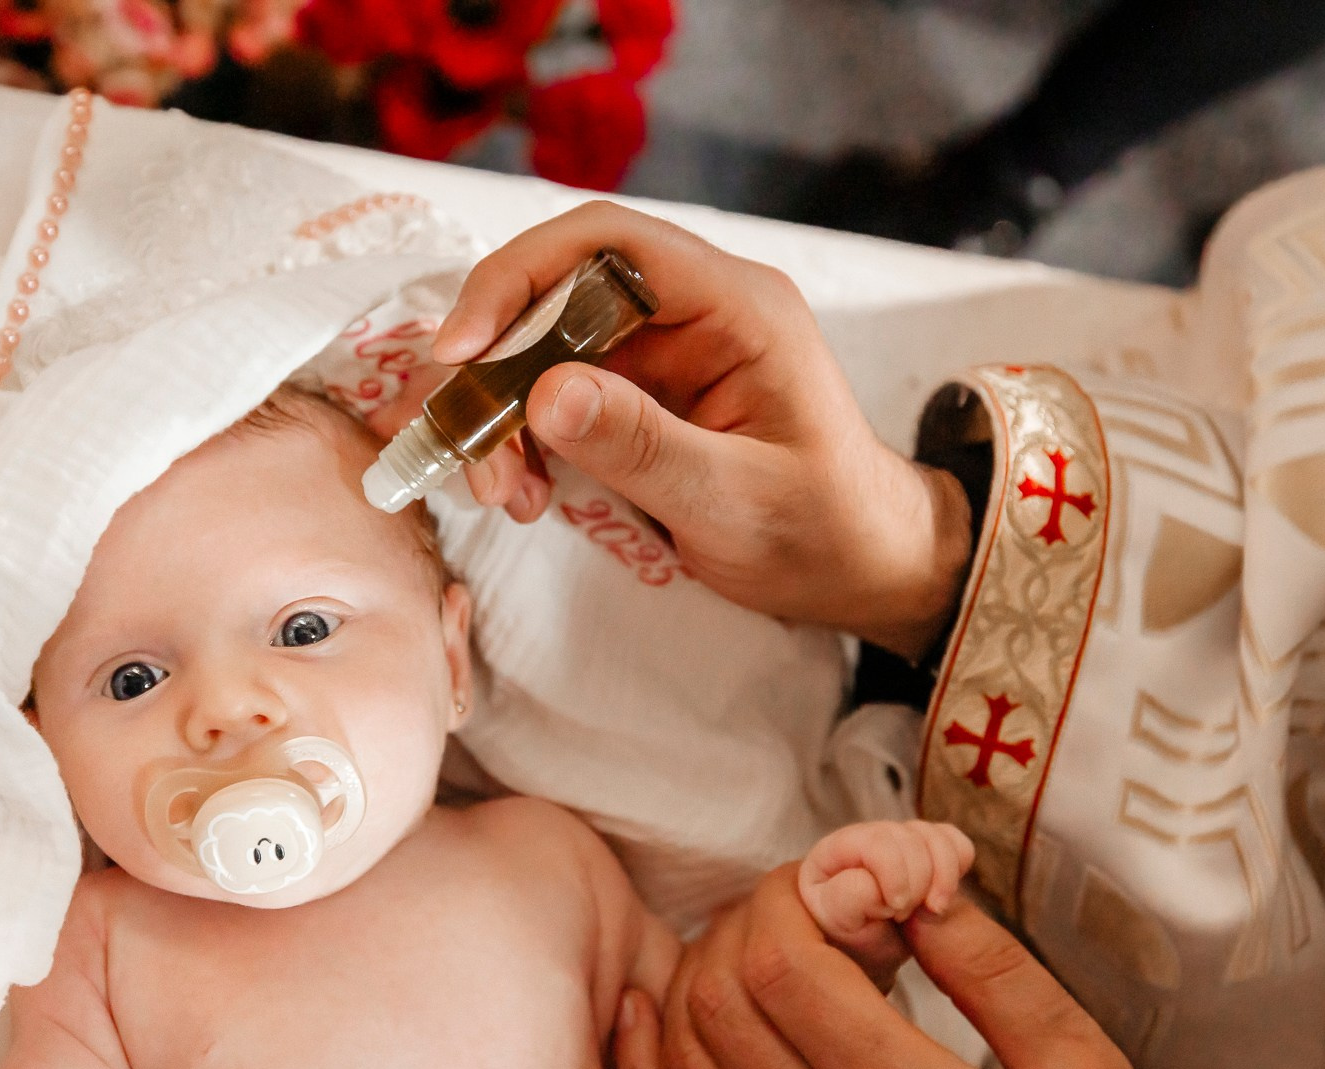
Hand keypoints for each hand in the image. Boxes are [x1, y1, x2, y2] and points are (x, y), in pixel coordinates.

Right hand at [435, 201, 973, 659]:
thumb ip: (641, 445)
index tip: (461, 350)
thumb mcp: (732, 498)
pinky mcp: (643, 394)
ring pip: (545, 350)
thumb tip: (543, 394)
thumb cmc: (822, 531)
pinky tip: (526, 495)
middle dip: (497, 369)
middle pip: (558, 294)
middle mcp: (694, 310)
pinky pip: (557, 395)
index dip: (519, 281)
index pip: (606, 243)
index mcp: (735, 305)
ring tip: (504, 495)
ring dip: (503, 416)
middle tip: (470, 452)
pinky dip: (524, 441)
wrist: (862, 568)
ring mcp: (666, 350)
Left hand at [612, 869, 1172, 1068]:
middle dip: (738, 926)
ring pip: (682, 1058)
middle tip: (783, 909)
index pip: (783, 964)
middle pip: (721, 998)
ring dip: (692, 979)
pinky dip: (640, 1068)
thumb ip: (997, 971)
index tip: (815, 879)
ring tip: (741, 950)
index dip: (780, 898)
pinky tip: (643, 1014)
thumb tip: (919, 886)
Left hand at [798, 821, 973, 988]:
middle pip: (911, 838)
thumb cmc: (846, 935)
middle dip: (918, 884)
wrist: (865, 949)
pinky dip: (958, 868)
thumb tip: (875, 884)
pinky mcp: (929, 849)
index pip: (878, 843)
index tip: (896, 911)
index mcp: (837, 848)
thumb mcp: (837, 923)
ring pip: (937, 838)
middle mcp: (870, 835)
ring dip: (943, 879)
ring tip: (930, 911)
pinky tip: (941, 897)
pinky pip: (957, 844)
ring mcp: (901, 838)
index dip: (896, 876)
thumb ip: (848, 899)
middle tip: (903, 917)